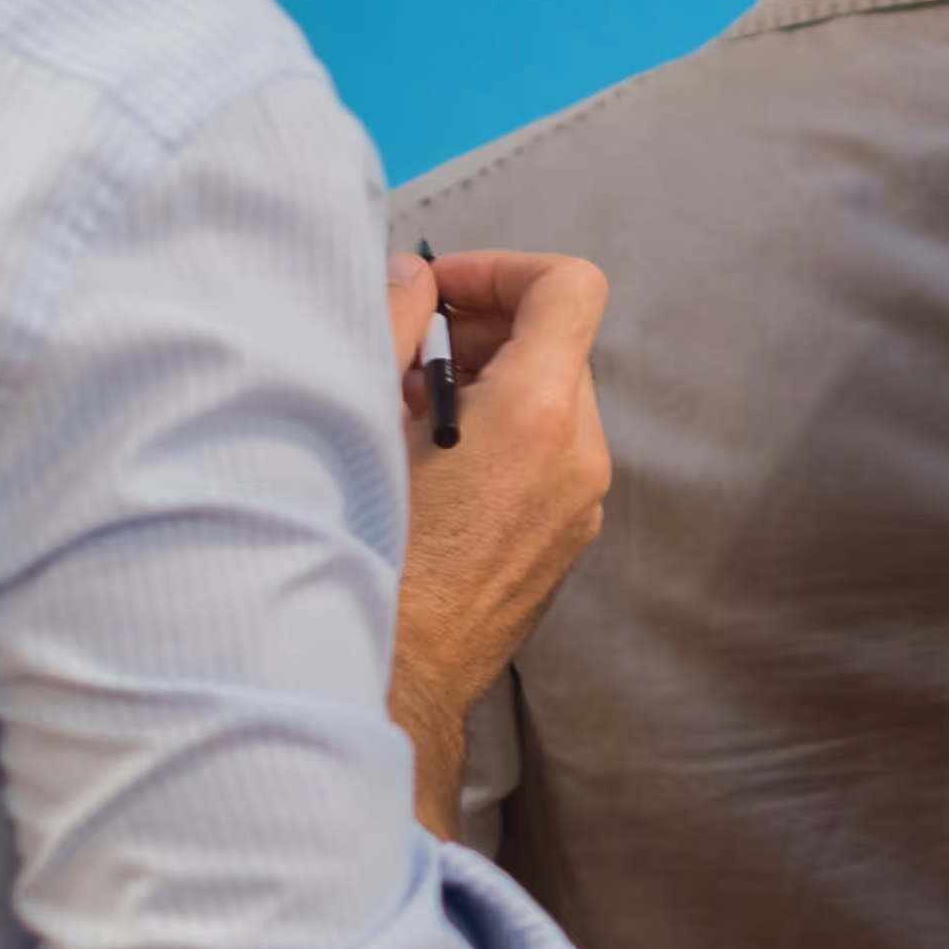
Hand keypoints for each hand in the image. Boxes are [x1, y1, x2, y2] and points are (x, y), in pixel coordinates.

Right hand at [389, 249, 611, 815]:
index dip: (502, 269)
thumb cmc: (370, 554)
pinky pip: (548, 457)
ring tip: (407, 416)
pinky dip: (501, 436)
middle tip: (406, 357)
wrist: (392, 679)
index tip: (440, 291)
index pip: (569, 287)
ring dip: (489, 384)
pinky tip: (431, 468)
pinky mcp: (566, 543)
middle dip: (482, 331)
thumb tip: (414, 278)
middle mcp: (580, 456)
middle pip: (558, 343)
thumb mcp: (368, 424)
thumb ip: (396, 327)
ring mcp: (581, 506)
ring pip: (552, 402)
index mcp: (539, 415)